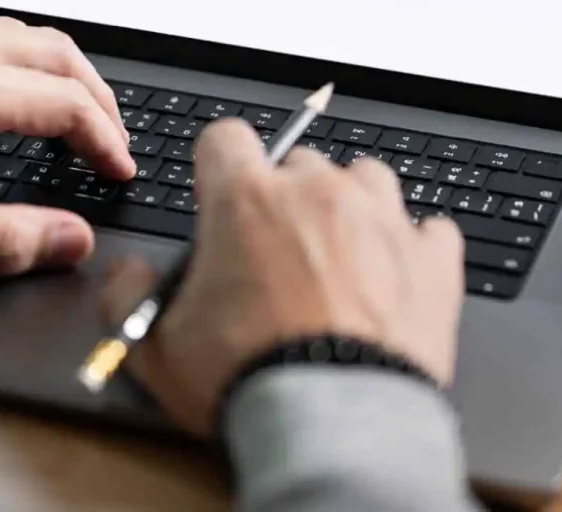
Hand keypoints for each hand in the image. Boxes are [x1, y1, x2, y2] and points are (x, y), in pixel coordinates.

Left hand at [0, 15, 133, 271]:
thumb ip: (5, 237)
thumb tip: (72, 239)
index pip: (68, 104)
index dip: (106, 140)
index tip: (117, 169)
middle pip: (58, 50)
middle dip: (97, 93)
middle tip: (109, 134)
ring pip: (18, 29)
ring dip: (56, 67)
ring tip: (67, 107)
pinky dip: (12, 53)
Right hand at [101, 120, 463, 435]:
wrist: (335, 425)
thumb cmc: (249, 378)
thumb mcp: (154, 346)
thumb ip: (128, 295)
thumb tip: (128, 276)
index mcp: (247, 199)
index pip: (226, 137)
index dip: (219, 165)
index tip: (221, 195)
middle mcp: (317, 192)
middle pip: (299, 161)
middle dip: (286, 197)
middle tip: (277, 254)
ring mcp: (382, 219)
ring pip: (367, 179)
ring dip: (352, 209)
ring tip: (341, 260)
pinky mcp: (433, 259)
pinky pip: (432, 229)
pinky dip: (415, 248)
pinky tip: (399, 279)